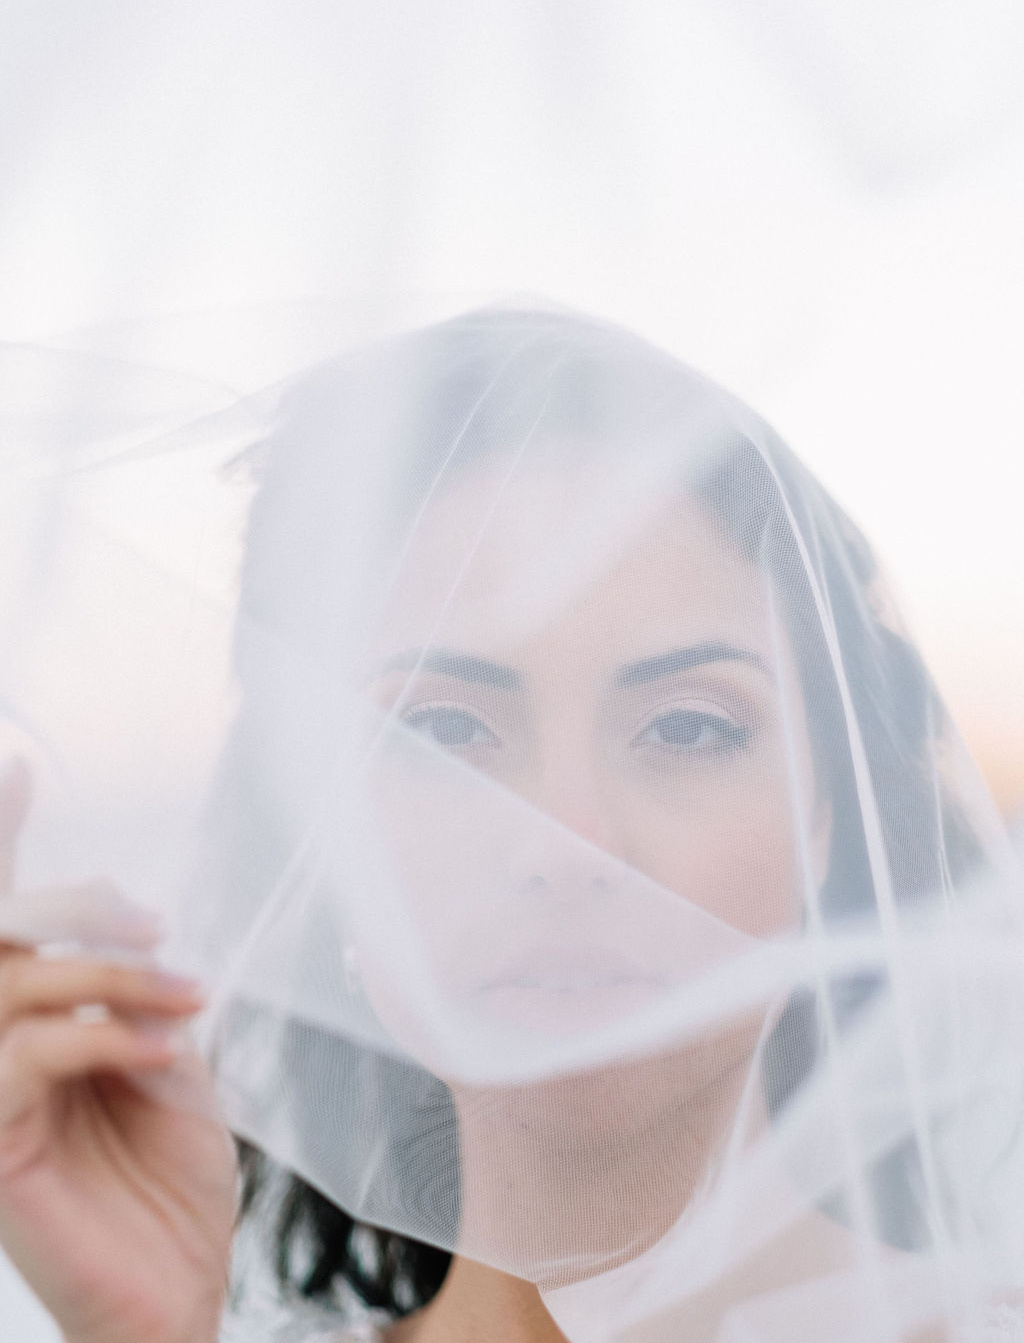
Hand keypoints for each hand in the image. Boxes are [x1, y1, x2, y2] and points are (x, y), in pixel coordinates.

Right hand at [0, 759, 237, 1342]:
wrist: (185, 1290)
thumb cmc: (171, 1180)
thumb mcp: (167, 1060)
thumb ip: (131, 991)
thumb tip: (120, 917)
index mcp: (32, 1029)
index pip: (8, 931)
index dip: (9, 845)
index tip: (19, 768)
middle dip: (69, 908)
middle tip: (147, 922)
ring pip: (8, 990)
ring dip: (106, 976)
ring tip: (183, 993)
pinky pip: (22, 1061)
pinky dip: (100, 1038)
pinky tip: (162, 1052)